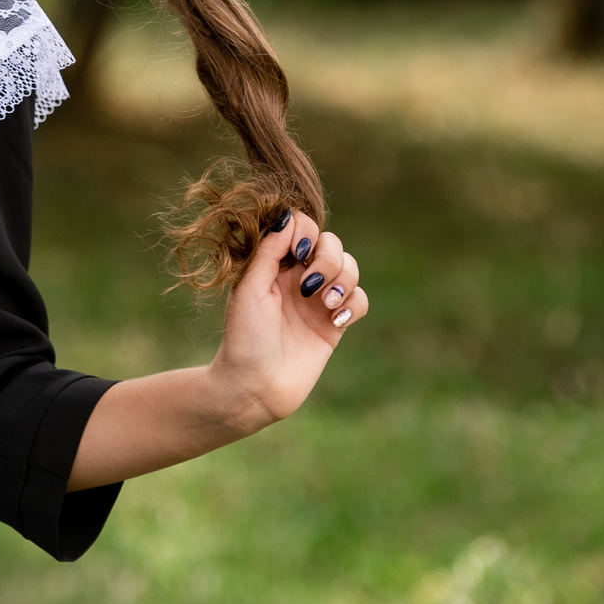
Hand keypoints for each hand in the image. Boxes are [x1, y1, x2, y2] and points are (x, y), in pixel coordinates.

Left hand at [211, 211, 369, 430]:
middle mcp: (298, 276)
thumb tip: (286, 217)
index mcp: (274, 263)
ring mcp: (318, 299)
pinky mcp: (334, 323)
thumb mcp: (249, 289)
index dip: (305, 232)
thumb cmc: (244, 337)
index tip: (296, 253)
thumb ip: (268, 252)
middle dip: (327, 258)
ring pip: (350, 268)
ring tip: (326, 303)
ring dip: (343, 279)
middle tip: (309, 286)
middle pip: (331, 243)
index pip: (301, 227)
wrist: (255, 386)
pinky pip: (359, 300)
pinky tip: (336, 319)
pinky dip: (353, 304)